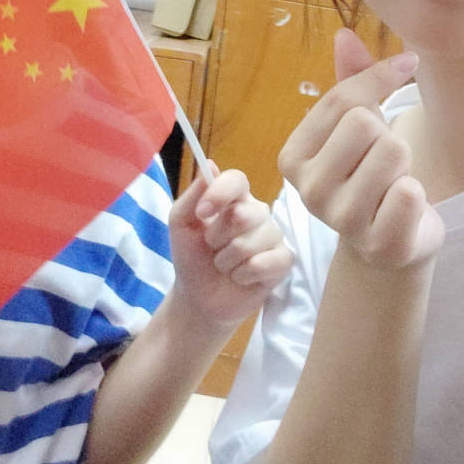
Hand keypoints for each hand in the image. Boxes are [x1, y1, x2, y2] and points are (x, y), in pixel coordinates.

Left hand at [167, 163, 293, 327]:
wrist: (198, 297)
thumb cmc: (192, 256)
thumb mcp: (181, 223)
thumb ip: (192, 195)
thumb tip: (210, 165)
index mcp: (234, 198)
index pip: (236, 179)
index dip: (219, 194)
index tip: (202, 213)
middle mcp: (257, 212)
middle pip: (243, 213)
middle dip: (218, 238)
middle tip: (212, 248)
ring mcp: (273, 236)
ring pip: (251, 242)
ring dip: (227, 260)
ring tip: (224, 265)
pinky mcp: (283, 261)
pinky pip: (266, 263)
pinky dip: (243, 274)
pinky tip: (240, 277)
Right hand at [278, 29, 443, 270]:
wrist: (388, 244)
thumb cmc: (370, 175)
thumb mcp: (356, 128)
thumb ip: (351, 81)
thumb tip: (344, 33)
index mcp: (292, 157)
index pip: (341, 99)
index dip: (381, 76)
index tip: (407, 64)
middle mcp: (307, 190)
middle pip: (366, 123)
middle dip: (388, 134)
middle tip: (383, 161)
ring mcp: (341, 221)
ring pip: (392, 151)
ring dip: (404, 164)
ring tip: (391, 184)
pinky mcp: (378, 244)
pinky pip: (410, 194)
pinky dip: (417, 194)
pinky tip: (403, 210)